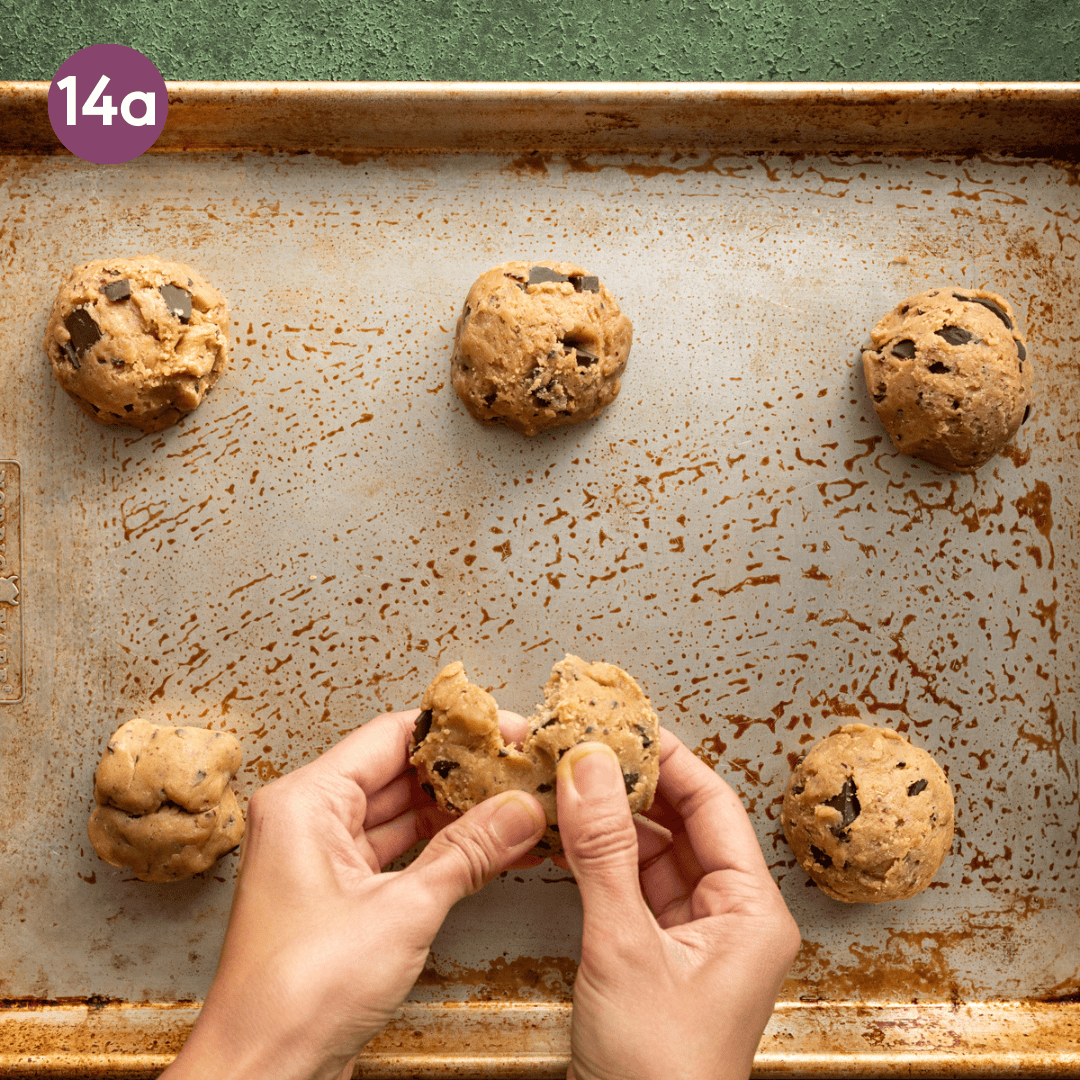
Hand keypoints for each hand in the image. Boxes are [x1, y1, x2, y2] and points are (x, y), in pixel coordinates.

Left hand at [161, 709, 545, 1079]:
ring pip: (401, 815)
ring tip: (514, 804)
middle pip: (397, 773)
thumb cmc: (295, 996)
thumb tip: (517, 810)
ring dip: (456, 814)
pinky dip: (441, 851)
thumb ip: (467, 853)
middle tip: (517, 768)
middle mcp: (307, 821)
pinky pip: (397, 854)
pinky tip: (487, 848)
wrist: (263, 1074)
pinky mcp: (338, 897)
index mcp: (304, 802)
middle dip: (461, 774)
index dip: (453, 730)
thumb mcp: (401, 911)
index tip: (502, 729)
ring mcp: (321, 860)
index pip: (390, 736)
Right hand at [556, 728, 799, 1079]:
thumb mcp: (625, 948)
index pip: (714, 805)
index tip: (625, 724)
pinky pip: (633, 886)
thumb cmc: (659, 1073)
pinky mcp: (658, 956)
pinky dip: (601, 859)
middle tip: (588, 745)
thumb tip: (590, 768)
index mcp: (753, 911)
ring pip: (655, 854)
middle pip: (685, 824)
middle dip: (635, 785)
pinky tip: (569, 834)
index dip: (669, 759)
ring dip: (612, 820)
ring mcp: (694, 937)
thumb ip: (603, 853)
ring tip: (571, 779)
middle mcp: (731, 918)